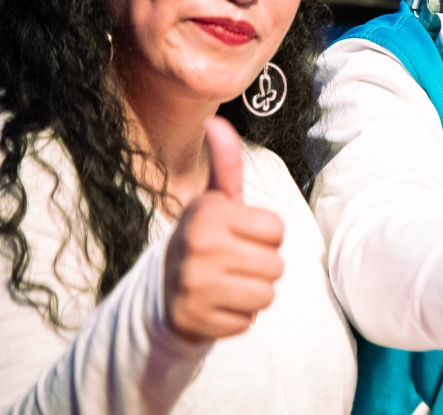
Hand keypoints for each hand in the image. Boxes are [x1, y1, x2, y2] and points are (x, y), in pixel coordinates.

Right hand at [164, 117, 284, 342]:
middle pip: (276, 265)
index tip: (239, 235)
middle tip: (232, 262)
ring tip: (227, 282)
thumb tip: (217, 122)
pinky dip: (238, 316)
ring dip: (253, 293)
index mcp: (207, 213)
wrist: (165, 289)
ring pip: (266, 295)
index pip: (277, 230)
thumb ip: (225, 163)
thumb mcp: (215, 200)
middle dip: (262, 266)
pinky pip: (248, 321)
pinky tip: (217, 304)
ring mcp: (193, 285)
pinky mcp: (195, 319)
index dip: (265, 236)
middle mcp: (197, 245)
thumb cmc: (206, 238)